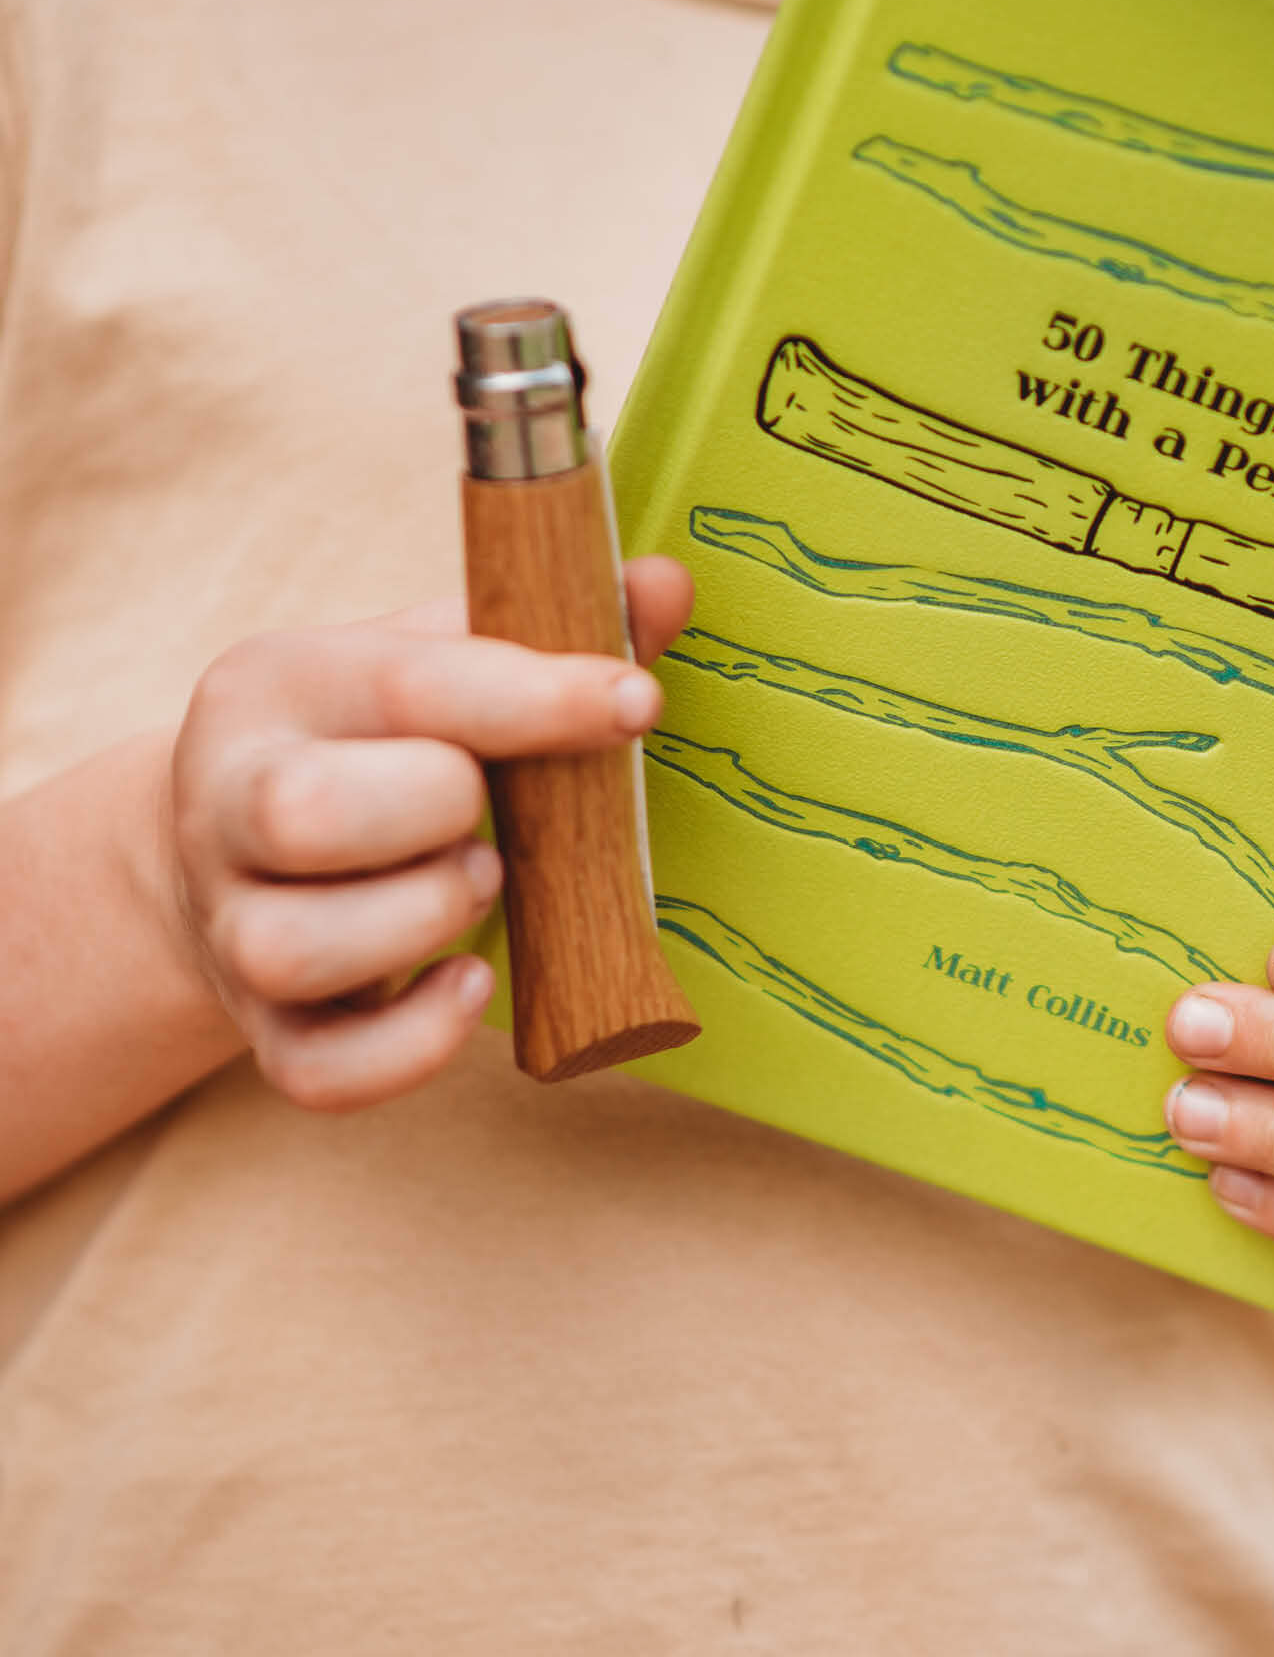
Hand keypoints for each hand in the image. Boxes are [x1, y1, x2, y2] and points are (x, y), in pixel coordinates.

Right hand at [167, 558, 692, 1112]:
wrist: (223, 845)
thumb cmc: (369, 741)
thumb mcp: (435, 659)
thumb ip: (548, 626)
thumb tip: (667, 585)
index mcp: (279, 684)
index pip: (405, 685)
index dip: (535, 698)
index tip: (636, 702)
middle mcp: (227, 800)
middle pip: (306, 813)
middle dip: (438, 815)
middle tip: (492, 819)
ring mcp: (232, 923)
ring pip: (294, 948)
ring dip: (420, 922)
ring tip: (478, 886)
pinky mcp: (262, 1027)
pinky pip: (316, 1071)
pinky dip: (412, 1045)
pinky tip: (469, 984)